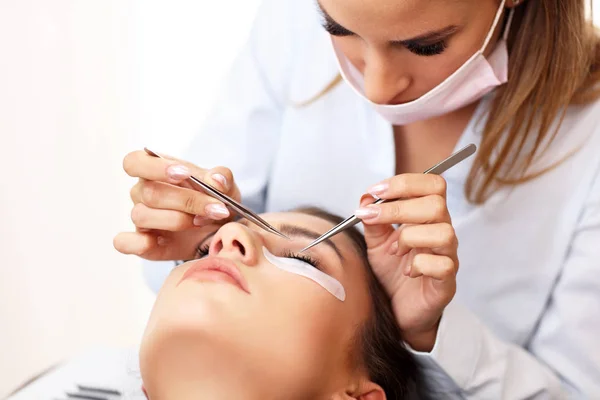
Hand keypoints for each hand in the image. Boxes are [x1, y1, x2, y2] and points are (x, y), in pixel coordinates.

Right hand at [113, 150, 240, 260]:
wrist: (221, 232)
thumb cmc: (216, 201)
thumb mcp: (226, 186)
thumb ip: (222, 178)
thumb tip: (216, 180)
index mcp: (155, 171)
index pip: (135, 162)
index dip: (156, 167)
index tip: (184, 173)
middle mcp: (142, 193)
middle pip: (150, 193)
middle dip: (186, 201)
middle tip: (216, 209)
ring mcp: (142, 219)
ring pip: (142, 216)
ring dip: (177, 220)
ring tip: (202, 222)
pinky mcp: (144, 244)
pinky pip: (124, 243)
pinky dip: (138, 243)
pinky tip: (159, 242)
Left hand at [356, 174, 458, 351]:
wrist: (397, 308)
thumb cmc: (392, 271)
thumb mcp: (376, 241)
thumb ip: (373, 220)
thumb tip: (366, 198)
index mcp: (427, 216)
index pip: (432, 184)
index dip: (405, 182)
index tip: (375, 192)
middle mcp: (442, 232)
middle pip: (436, 204)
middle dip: (399, 208)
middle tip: (373, 218)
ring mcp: (447, 256)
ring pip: (443, 232)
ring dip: (409, 238)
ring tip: (394, 251)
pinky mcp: (446, 282)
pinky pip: (443, 266)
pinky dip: (419, 266)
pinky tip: (407, 272)